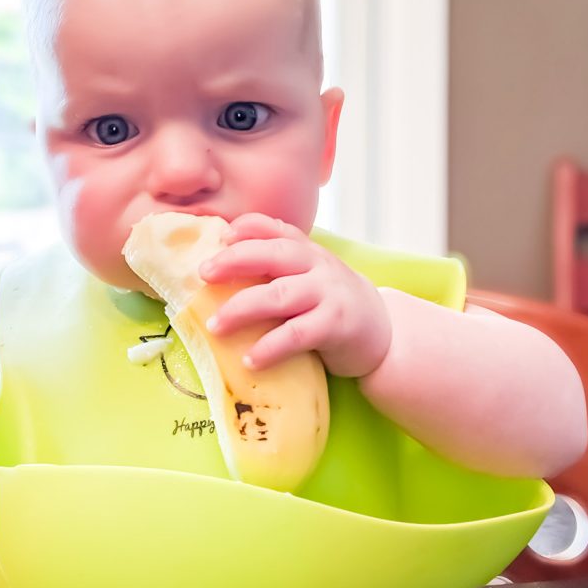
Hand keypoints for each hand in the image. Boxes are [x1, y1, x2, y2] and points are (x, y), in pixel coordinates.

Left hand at [199, 213, 390, 376]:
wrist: (383, 332)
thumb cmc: (331, 304)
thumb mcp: (310, 275)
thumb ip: (278, 265)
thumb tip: (220, 264)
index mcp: (308, 250)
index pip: (275, 229)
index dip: (248, 228)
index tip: (221, 236)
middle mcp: (318, 265)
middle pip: (273, 255)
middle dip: (234, 261)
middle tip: (203, 275)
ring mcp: (329, 294)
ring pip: (278, 295)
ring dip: (241, 310)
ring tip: (214, 326)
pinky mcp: (336, 326)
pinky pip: (296, 334)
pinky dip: (269, 347)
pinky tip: (249, 359)